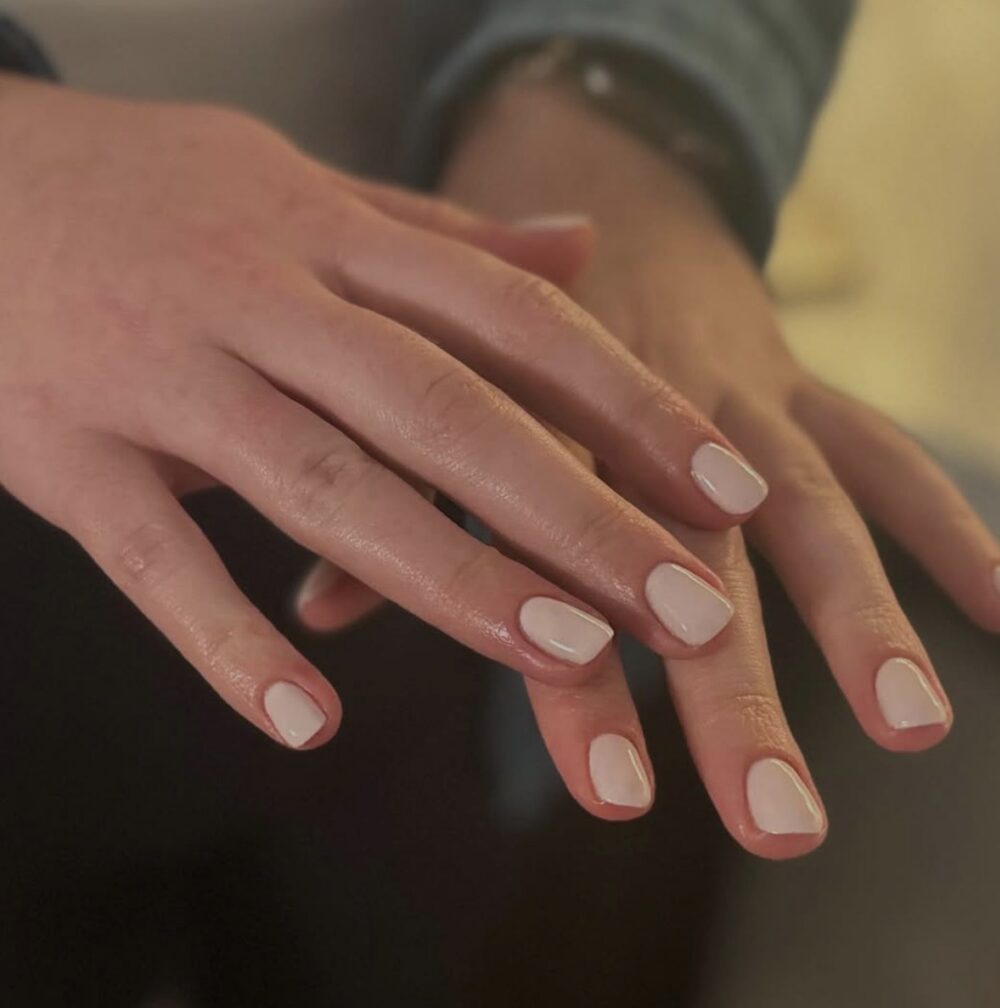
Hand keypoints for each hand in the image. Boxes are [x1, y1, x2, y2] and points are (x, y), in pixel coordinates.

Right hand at [0, 75, 767, 749]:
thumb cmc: (155, 198)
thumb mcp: (307, 194)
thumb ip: (444, 240)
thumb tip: (580, 251)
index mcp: (330, 240)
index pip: (511, 323)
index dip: (627, 405)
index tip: (725, 489)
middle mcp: (262, 304)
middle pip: (445, 413)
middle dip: (577, 516)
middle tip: (690, 607)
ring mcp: (163, 380)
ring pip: (324, 487)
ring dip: (450, 579)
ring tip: (563, 658)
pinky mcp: (66, 456)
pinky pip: (154, 561)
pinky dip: (229, 645)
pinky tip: (308, 719)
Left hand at [434, 81, 999, 855]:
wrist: (593, 189)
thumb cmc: (497, 317)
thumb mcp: (428, 385)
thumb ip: (392, 494)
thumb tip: (319, 610)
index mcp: (540, 418)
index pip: (559, 564)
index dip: (584, 681)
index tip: (618, 798)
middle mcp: (647, 410)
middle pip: (695, 556)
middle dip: (737, 690)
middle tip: (776, 823)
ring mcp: (739, 388)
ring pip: (809, 499)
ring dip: (863, 612)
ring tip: (910, 724)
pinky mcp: (801, 376)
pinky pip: (882, 445)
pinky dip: (949, 521)